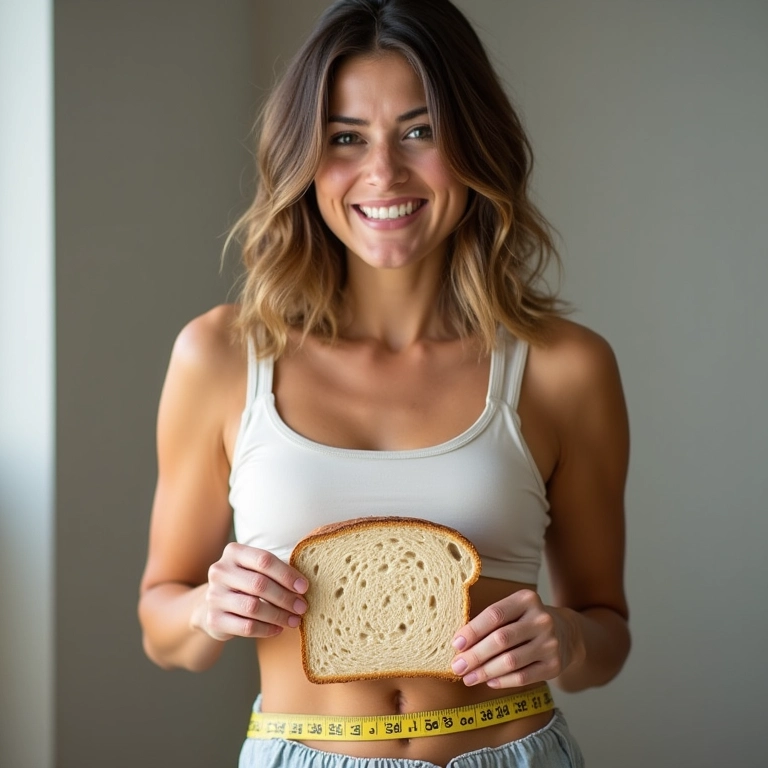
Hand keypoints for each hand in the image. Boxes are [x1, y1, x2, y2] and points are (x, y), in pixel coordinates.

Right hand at [198, 543, 308, 641]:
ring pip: (253, 607)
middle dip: (285, 597)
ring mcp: (214, 595)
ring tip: (294, 620)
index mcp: (233, 552)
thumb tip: (304, 586)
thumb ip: (277, 571)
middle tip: (302, 607)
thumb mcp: (257, 569)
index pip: (264, 560)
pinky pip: (246, 627)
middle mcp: (220, 571)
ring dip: (278, 615)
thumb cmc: (246, 582)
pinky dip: (266, 629)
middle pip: (259, 584)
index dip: (286, 574)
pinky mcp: (213, 619)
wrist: (217, 604)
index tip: (304, 587)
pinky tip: (278, 629)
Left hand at [450, 589, 583, 688]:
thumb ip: (490, 622)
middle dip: (475, 655)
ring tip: (468, 678)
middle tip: (457, 666)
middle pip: (501, 640)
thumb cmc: (527, 621)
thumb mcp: (513, 610)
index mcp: (526, 600)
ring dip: (485, 672)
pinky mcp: (554, 665)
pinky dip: (503, 681)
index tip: (456, 644)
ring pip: (510, 661)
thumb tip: (460, 645)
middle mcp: (541, 620)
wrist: (566, 634)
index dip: (473, 630)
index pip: (495, 614)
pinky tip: (489, 682)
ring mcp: (550, 643)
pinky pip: (523, 677)